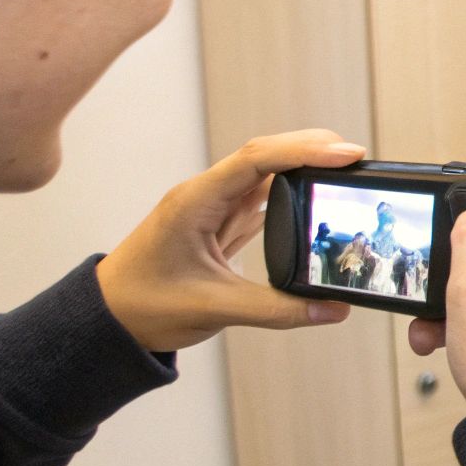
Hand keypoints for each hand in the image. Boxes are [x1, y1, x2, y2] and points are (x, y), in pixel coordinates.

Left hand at [96, 131, 367, 352]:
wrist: (109, 318)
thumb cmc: (144, 306)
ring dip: (304, 165)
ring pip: (266, 172)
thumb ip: (277, 310)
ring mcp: (213, 208)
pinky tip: (317, 196)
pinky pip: (262, 197)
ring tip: (346, 170)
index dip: (305, 151)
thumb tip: (333, 310)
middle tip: (357, 157)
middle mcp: (206, 196)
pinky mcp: (220, 224)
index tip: (347, 154)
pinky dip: (293, 192)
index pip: (257, 160)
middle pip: (265, 154)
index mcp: (196, 202)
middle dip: (312, 147)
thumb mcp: (214, 309)